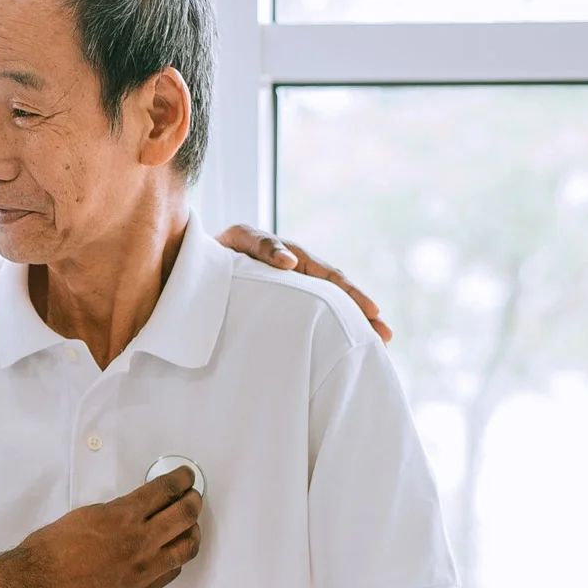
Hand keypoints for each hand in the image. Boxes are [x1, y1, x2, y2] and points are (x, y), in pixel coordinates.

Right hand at [15, 465, 202, 587]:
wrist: (38, 585)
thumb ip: (117, 512)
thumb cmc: (52, 549)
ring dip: (192, 531)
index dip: (181, 479)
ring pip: (187, 547)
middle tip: (192, 498)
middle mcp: (140, 541)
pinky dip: (175, 558)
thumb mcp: (86, 514)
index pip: (166, 489)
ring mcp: (144, 569)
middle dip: (193, 501)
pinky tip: (171, 553)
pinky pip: (172, 572)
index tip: (185, 477)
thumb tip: (137, 511)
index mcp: (123, 516)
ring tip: (188, 526)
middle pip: (185, 515)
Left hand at [216, 225, 391, 343]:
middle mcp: (301, 273)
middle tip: (385, 335)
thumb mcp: (239, 240)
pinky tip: (345, 347)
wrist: (201, 260)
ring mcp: (294, 289)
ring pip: (329, 306)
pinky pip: (313, 315)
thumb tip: (290, 263)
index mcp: (294, 258)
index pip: (330, 276)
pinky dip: (331, 328)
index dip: (351, 294)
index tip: (372, 312)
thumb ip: (263, 247)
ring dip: (353, 323)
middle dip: (363, 313)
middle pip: (338, 293)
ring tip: (378, 343)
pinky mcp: (287, 305)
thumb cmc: (220, 249)